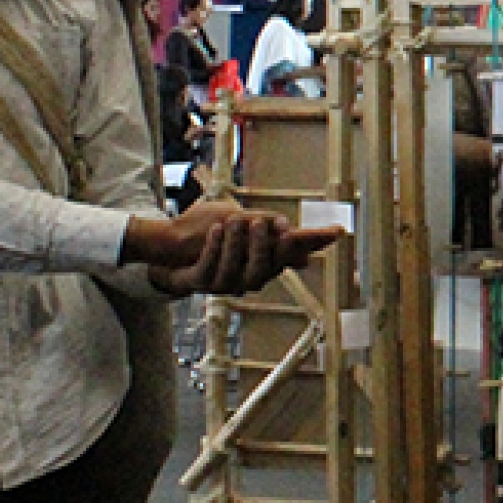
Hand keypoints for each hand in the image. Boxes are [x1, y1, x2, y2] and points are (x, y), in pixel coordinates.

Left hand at [153, 216, 344, 296]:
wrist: (167, 247)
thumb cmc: (207, 233)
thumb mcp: (238, 219)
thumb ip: (264, 227)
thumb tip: (297, 233)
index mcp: (262, 262)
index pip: (293, 253)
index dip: (312, 245)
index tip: (334, 231)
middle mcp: (247, 278)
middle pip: (266, 269)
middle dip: (265, 246)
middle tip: (261, 221)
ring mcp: (222, 283)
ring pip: (237, 271)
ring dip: (236, 245)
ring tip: (233, 221)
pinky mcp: (198, 282)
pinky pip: (209, 268)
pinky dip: (214, 249)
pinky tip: (215, 231)